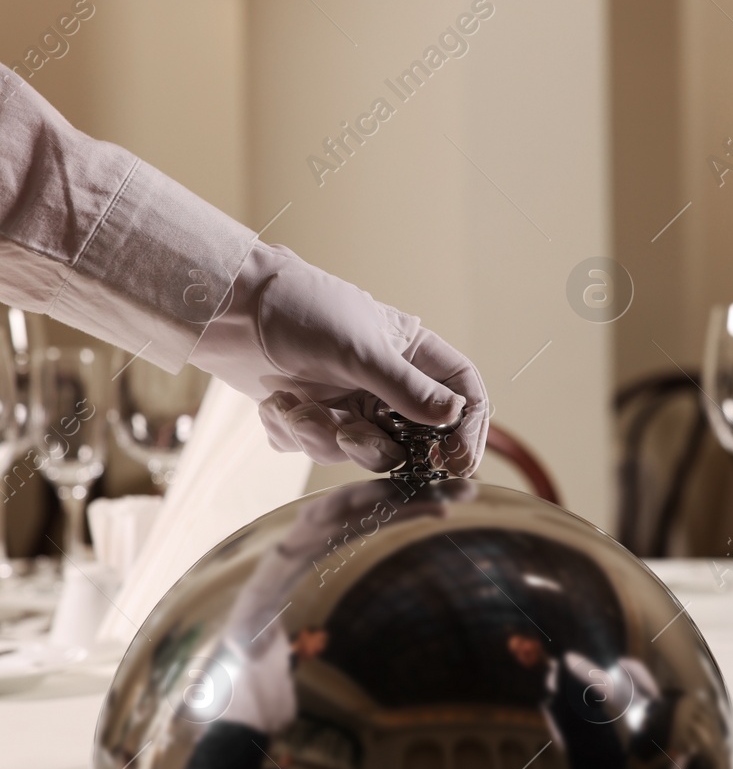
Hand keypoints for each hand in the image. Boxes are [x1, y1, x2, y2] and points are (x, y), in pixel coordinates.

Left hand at [189, 242, 488, 474]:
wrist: (229, 307)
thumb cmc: (300, 309)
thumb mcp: (361, 349)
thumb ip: (408, 388)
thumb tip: (453, 417)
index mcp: (412, 355)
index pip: (463, 395)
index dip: (468, 430)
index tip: (457, 461)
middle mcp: (387, 384)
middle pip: (414, 439)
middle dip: (378, 445)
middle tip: (351, 436)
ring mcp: (351, 403)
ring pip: (363, 451)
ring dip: (325, 437)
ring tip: (298, 407)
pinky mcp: (313, 418)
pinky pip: (318, 449)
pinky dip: (295, 432)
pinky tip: (277, 401)